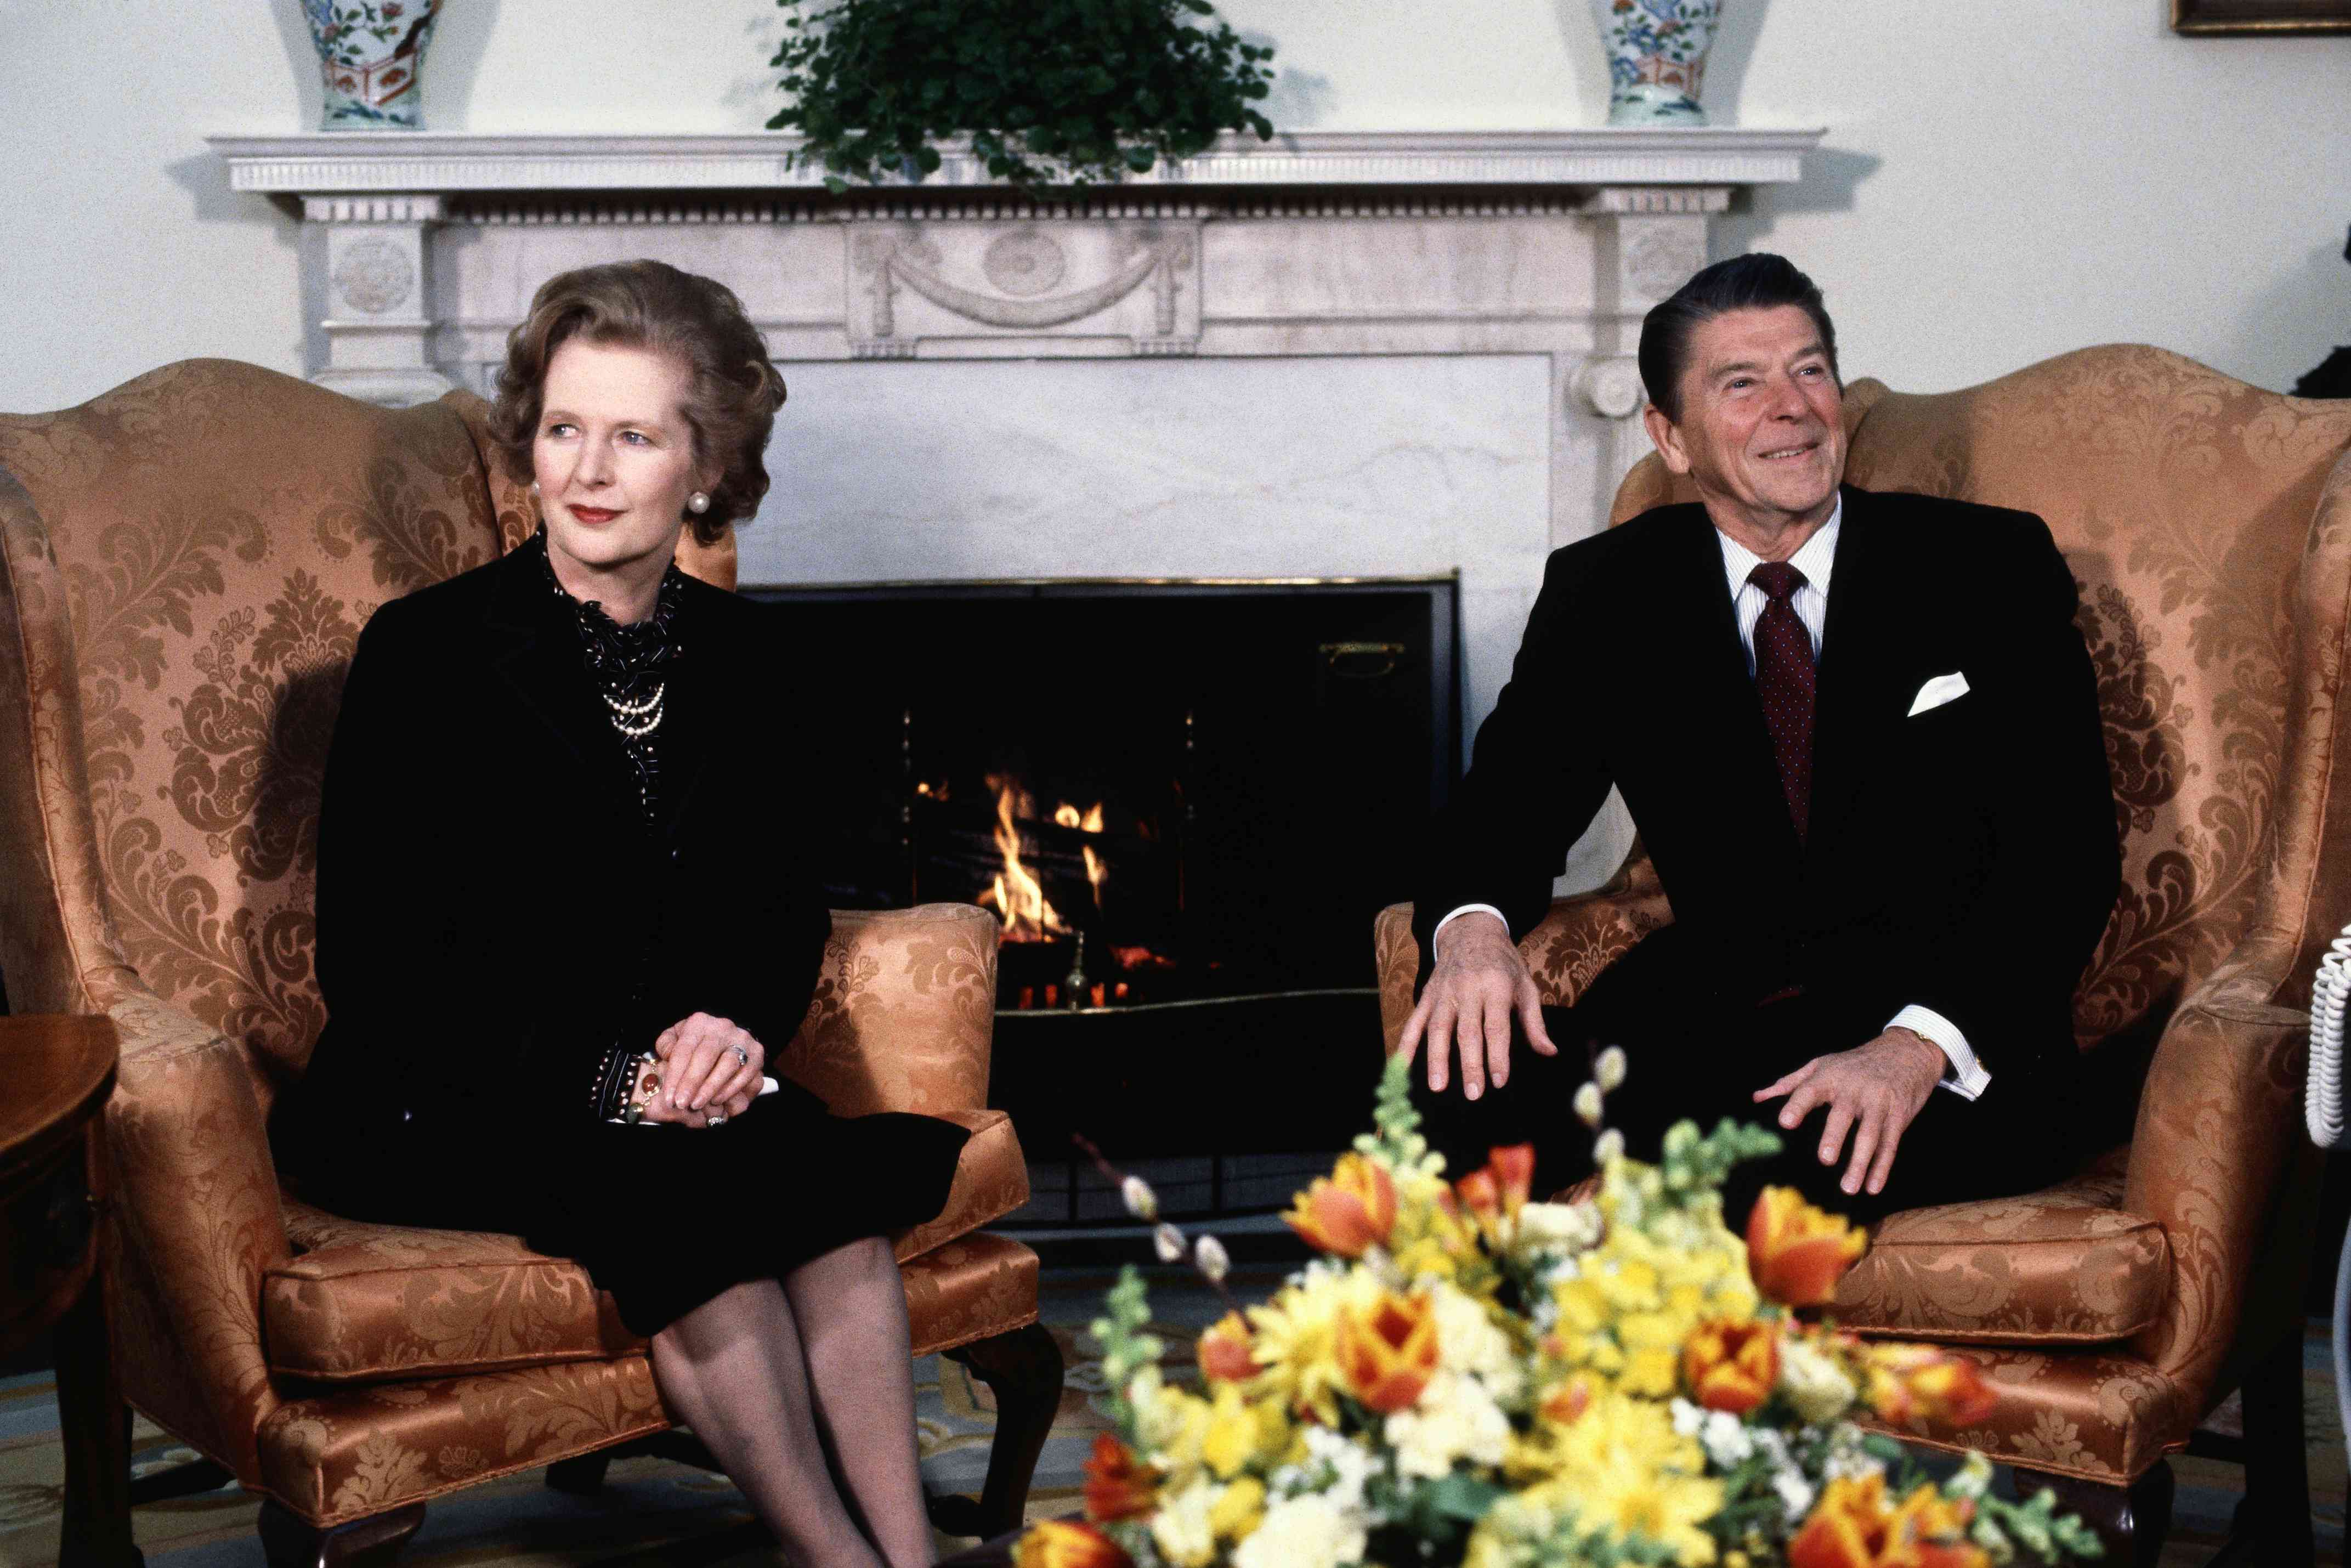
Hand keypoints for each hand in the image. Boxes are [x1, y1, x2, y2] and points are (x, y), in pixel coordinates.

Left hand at [651, 1012, 764, 1120]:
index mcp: (699, 1022)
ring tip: (697, 1104)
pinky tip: (717, 1100)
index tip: (669, 1097)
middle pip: (706, 1056)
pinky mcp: (757, 1052)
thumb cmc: (693, 1045)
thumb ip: (666, 1046)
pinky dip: (731, 1089)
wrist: (720, 1042)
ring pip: (728, 1064)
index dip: (675, 1075)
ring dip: (711, 1087)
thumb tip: (667, 1055)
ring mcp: (742, 1039)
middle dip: (692, 1083)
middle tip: (681, 1104)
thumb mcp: (674, 1040)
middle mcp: (723, 1027)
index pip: (684, 1049)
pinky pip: (746, 1073)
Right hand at [1395, 912, 1557, 1099]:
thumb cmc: (1503, 963)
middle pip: (1467, 1031)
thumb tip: (1549, 1052)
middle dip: (1469, 1064)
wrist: (1471, 931)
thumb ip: (1534, 1022)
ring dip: (1437, 1058)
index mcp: (1496, 986)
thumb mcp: (1526, 985)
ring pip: (1438, 1028)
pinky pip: (1415, 1020)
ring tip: (1437, 1086)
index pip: (1496, 1026)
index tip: (1499, 1081)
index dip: (1497, 1055)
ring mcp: (1444, 992)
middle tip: (1473, 1093)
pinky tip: (1402, 1065)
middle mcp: (1468, 989)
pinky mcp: (1427, 995)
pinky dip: (1407, 1043)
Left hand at [1753, 1028, 1946, 1196]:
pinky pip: (1890, 1144)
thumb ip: (1790, 1083)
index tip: (1785, 1122)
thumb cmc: (1854, 1064)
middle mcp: (1855, 1089)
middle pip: (1844, 1115)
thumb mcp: (1822, 1065)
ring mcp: (1879, 1103)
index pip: (1809, 1090)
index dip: (1797, 1105)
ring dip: (1860, 1162)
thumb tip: (1757, 1098)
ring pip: (1870, 1135)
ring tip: (1848, 1187)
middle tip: (1825, 1159)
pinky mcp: (1898, 1116)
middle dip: (1834, 1136)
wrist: (1905, 1053)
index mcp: (1830, 1076)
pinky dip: (1882, 1167)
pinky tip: (1873, 1187)